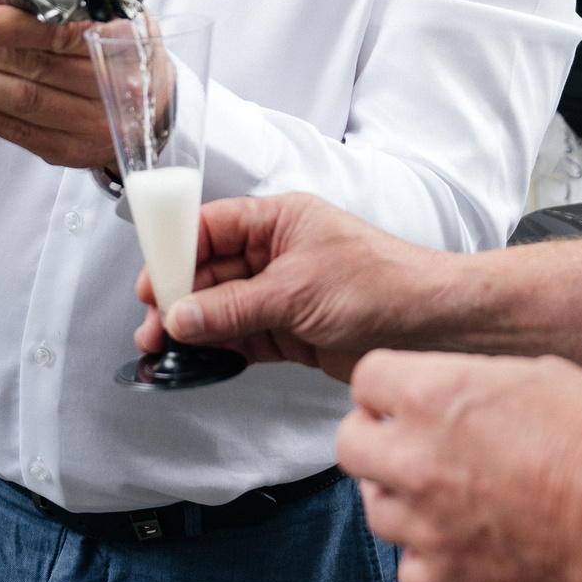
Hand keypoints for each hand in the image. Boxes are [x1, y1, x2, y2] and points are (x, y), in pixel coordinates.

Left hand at [0, 6, 112, 170]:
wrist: (156, 104)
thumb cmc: (124, 47)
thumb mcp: (106, 6)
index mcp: (124, 41)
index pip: (64, 34)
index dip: (14, 27)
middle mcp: (113, 86)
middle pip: (36, 69)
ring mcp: (93, 123)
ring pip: (23, 103)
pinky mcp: (70, 149)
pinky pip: (18, 132)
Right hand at [134, 194, 454, 380]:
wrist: (431, 327)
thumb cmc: (383, 284)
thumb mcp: (297, 290)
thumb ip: (234, 306)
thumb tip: (183, 316)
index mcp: (279, 220)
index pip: (210, 227)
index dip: (175, 253)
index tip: (150, 282)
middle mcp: (276, 252)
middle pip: (209, 271)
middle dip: (177, 298)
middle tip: (153, 327)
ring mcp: (281, 293)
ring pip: (221, 308)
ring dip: (192, 328)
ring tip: (163, 350)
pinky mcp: (289, 331)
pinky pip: (240, 337)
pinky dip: (217, 350)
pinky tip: (196, 361)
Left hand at [338, 351, 581, 581]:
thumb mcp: (540, 375)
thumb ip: (476, 383)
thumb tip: (456, 393)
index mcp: (437, 396)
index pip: (366, 380)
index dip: (387, 389)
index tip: (400, 401)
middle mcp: (418, 458)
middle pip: (350, 444)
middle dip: (377, 441)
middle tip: (410, 446)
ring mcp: (426, 524)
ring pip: (374, 509)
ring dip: (401, 500)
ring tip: (446, 497)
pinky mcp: (446, 579)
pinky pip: (408, 568)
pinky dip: (430, 558)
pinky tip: (463, 543)